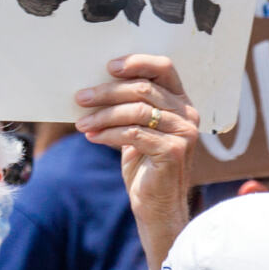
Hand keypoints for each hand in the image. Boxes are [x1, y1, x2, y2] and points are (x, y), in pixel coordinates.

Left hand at [76, 55, 197, 240]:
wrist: (157, 207)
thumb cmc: (144, 166)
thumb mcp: (138, 130)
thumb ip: (129, 107)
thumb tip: (93, 87)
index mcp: (181, 102)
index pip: (164, 68)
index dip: (136, 62)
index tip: (108, 67)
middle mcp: (187, 114)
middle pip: (143, 89)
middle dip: (107, 92)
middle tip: (80, 98)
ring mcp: (184, 133)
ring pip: (137, 110)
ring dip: (103, 115)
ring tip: (82, 122)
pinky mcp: (173, 151)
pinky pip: (134, 134)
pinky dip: (109, 133)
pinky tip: (93, 136)